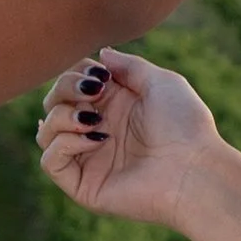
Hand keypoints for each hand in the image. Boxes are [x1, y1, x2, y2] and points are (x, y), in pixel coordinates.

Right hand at [36, 47, 224, 228]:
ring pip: (45, 133)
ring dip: (62, 116)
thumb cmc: (185, 125)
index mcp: (114, 107)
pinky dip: (64, 143)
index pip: (73, 84)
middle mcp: (98, 131)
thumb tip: (100, 54)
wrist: (195, 169)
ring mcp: (90, 160)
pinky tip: (95, 138)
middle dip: (64, 88)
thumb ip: (128, 66)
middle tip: (93, 91)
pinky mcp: (84, 185)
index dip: (76, 73)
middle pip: (54, 104)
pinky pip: (50, 161)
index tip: (100, 75)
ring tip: (93, 119)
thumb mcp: (160, 81)